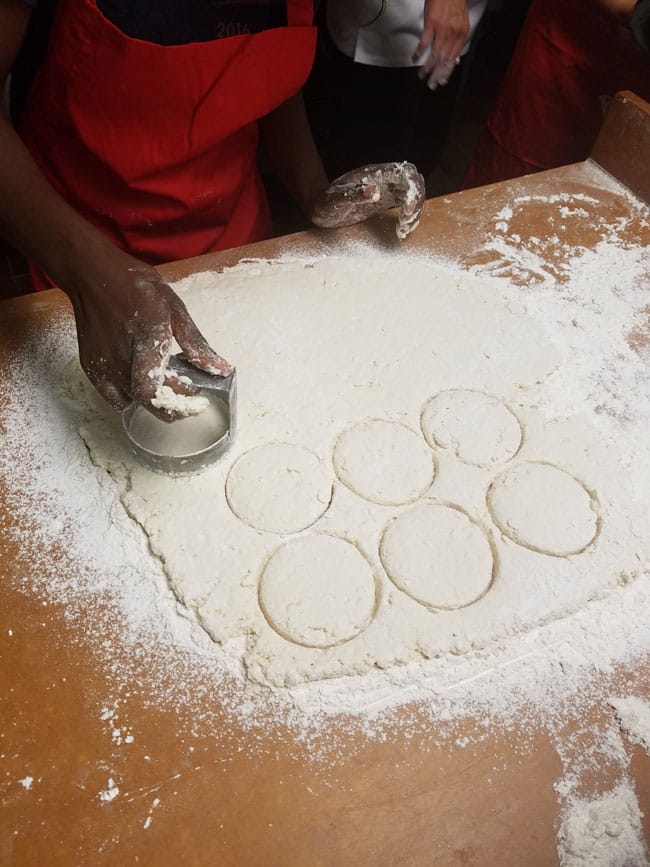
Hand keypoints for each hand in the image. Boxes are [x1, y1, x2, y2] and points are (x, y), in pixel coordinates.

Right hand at [61, 245, 231, 419]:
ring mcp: (102, 365)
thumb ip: (195, 342)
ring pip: (133, 400)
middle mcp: (120, 358)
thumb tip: (220, 367)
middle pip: (147, 400)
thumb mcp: (174, 307)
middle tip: (188, 391)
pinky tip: (143, 381)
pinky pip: (114, 396)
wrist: (92, 275)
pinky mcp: (90, 367)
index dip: (178, 406)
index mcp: (146, 340)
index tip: (198, 403)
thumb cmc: (134, 285)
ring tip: (167, 379)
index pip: (156, 392)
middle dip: (174, 402)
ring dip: (154, 397)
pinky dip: (131, 397)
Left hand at [309, 162, 424, 238]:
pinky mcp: (386, 200)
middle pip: (414, 180)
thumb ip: (353, 194)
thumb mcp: (335, 201)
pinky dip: (409, 216)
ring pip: (413, 192)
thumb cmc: (325, 203)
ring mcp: (386, 189)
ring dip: (415, 210)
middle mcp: (382, 178)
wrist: (320, 208)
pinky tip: (402, 229)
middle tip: (406, 221)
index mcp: (372, 174)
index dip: (412, 188)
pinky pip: (406, 203)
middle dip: (417, 200)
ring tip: (404, 228)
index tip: (407, 209)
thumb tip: (374, 189)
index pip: (403, 172)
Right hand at [413, 0, 468, 89]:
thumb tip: (453, 56)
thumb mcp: (460, 20)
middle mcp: (453, 34)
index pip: (454, 58)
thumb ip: (457, 37)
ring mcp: (442, 29)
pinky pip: (425, 43)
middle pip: (444, 60)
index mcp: (462, 33)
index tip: (441, 81)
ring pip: (435, 55)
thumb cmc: (453, 2)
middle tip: (431, 84)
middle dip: (437, 75)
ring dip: (427, 68)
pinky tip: (415, 58)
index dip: (447, 72)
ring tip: (422, 75)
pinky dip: (419, 52)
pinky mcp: (431, 23)